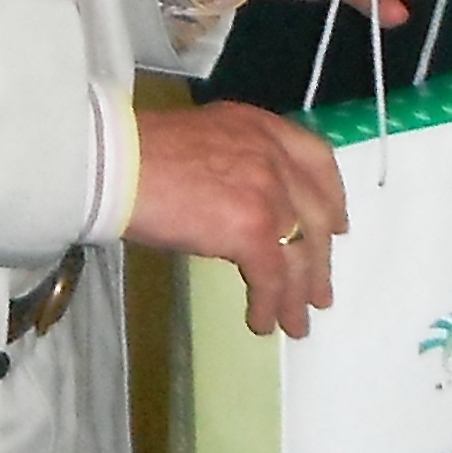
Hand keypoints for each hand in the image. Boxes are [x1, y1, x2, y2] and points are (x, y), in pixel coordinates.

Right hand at [129, 102, 347, 336]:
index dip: (332, 198)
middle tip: (319, 292)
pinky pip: (271, 277)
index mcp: (261, 128)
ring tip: (295, 324)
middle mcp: (274, 155)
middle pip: (316, 213)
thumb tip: (235, 205)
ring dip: (297, 293)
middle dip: (319, 259)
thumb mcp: (201, 142)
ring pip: (299, 250)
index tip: (336, 226)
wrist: (114, 162)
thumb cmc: (137, 152)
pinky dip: (267, 304)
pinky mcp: (254, 227)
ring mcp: (269, 190)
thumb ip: (233, 162)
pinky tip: (258, 322)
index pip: (317, 159)